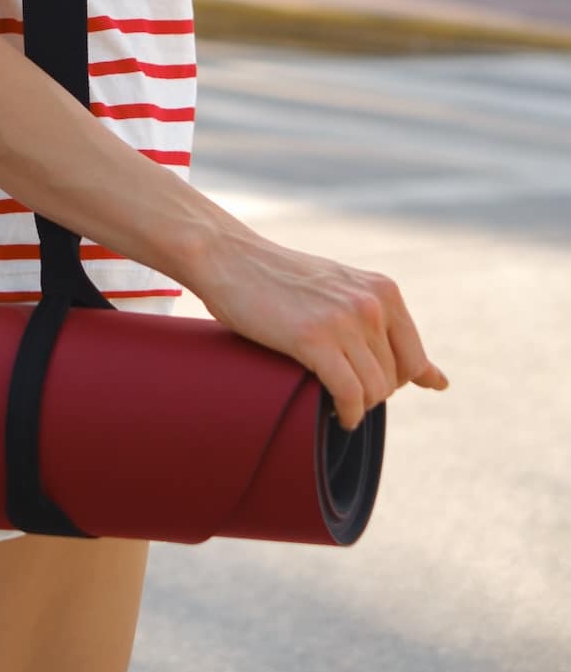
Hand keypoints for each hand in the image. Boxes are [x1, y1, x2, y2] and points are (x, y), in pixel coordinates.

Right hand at [189, 229, 450, 431]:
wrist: (230, 257)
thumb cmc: (285, 281)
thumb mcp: (347, 295)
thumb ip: (392, 334)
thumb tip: (442, 383)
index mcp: (384, 290)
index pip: (414, 361)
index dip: (389, 379)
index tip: (358, 374)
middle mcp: (371, 303)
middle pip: (394, 381)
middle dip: (369, 391)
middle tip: (336, 382)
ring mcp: (344, 320)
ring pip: (374, 392)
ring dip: (356, 405)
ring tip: (331, 395)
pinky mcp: (314, 339)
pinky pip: (350, 395)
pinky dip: (346, 414)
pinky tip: (335, 414)